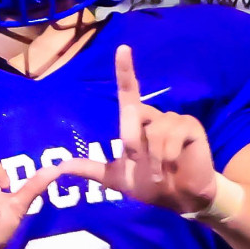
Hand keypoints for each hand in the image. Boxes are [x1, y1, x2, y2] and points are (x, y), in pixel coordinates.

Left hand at [57, 45, 216, 213]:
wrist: (180, 200)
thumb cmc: (150, 185)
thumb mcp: (115, 178)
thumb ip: (89, 169)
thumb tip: (59, 166)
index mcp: (135, 123)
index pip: (128, 91)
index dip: (125, 70)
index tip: (122, 48)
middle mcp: (153, 116)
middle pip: (133, 113)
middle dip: (132, 142)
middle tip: (139, 164)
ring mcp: (173, 120)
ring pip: (154, 130)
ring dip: (152, 158)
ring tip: (160, 172)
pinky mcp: (190, 127)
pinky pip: (171, 136)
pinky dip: (167, 156)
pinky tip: (173, 166)